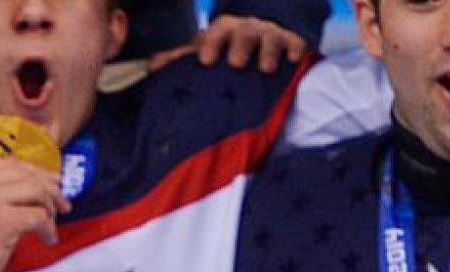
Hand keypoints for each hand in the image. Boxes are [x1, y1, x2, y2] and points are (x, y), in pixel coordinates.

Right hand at [0, 156, 66, 271]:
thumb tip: (35, 182)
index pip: (12, 163)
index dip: (38, 173)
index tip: (54, 184)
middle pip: (27, 175)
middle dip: (51, 190)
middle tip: (62, 207)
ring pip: (37, 192)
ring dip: (50, 210)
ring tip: (50, 226)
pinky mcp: (1, 220)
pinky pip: (39, 216)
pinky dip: (48, 229)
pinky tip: (46, 239)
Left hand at [156, 15, 308, 72]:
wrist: (267, 25)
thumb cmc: (231, 43)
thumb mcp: (208, 46)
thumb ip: (182, 57)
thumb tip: (153, 64)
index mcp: (226, 28)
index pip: (217, 30)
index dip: (212, 43)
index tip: (206, 60)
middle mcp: (248, 28)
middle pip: (244, 32)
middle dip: (240, 45)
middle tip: (235, 63)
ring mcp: (272, 34)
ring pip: (270, 37)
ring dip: (268, 50)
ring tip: (266, 68)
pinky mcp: (293, 41)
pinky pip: (296, 42)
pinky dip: (295, 49)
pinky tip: (294, 59)